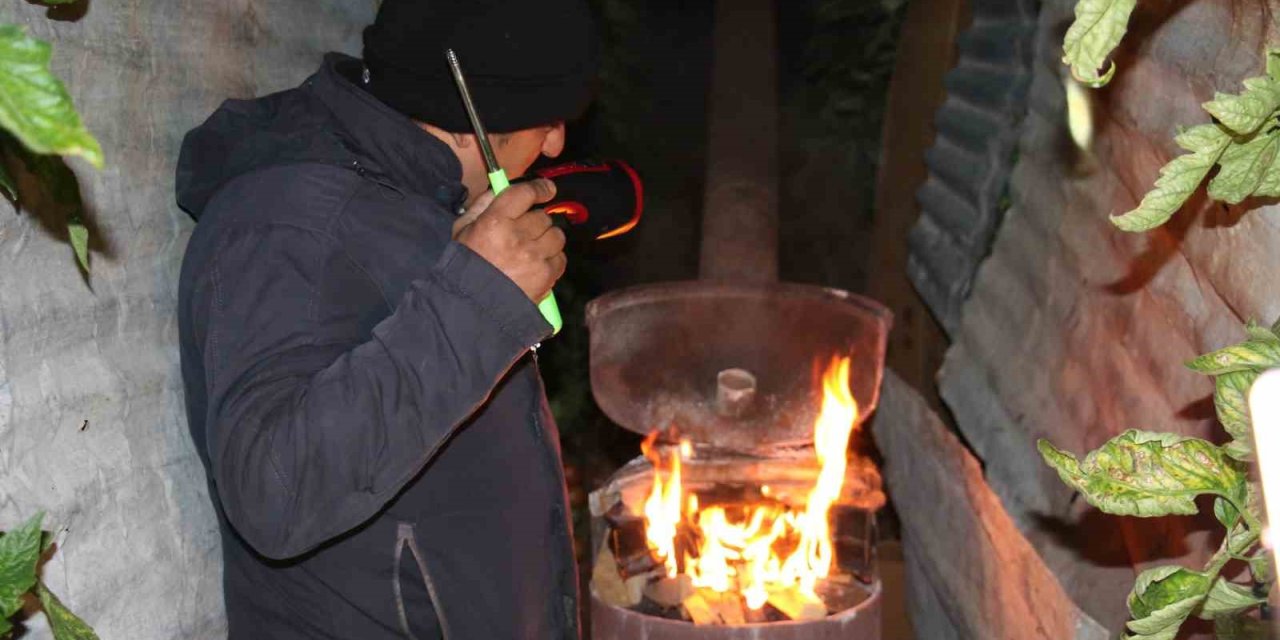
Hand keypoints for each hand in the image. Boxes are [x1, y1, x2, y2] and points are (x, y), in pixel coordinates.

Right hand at [455, 179, 566, 302]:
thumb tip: (501, 187)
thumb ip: (482, 205)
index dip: (539, 189)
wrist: (472, 306)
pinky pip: (560, 258)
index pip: (525, 193)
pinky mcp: (546, 275)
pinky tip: (537, 266)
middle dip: (536, 223)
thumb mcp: (462, 230)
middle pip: (543, 216)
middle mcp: (517, 236)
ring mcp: (534, 256)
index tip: (546, 190)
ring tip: (533, 250)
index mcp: (495, 221)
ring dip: (547, 240)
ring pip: (556, 235)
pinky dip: (552, 260)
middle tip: (525, 233)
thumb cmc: (465, 265)